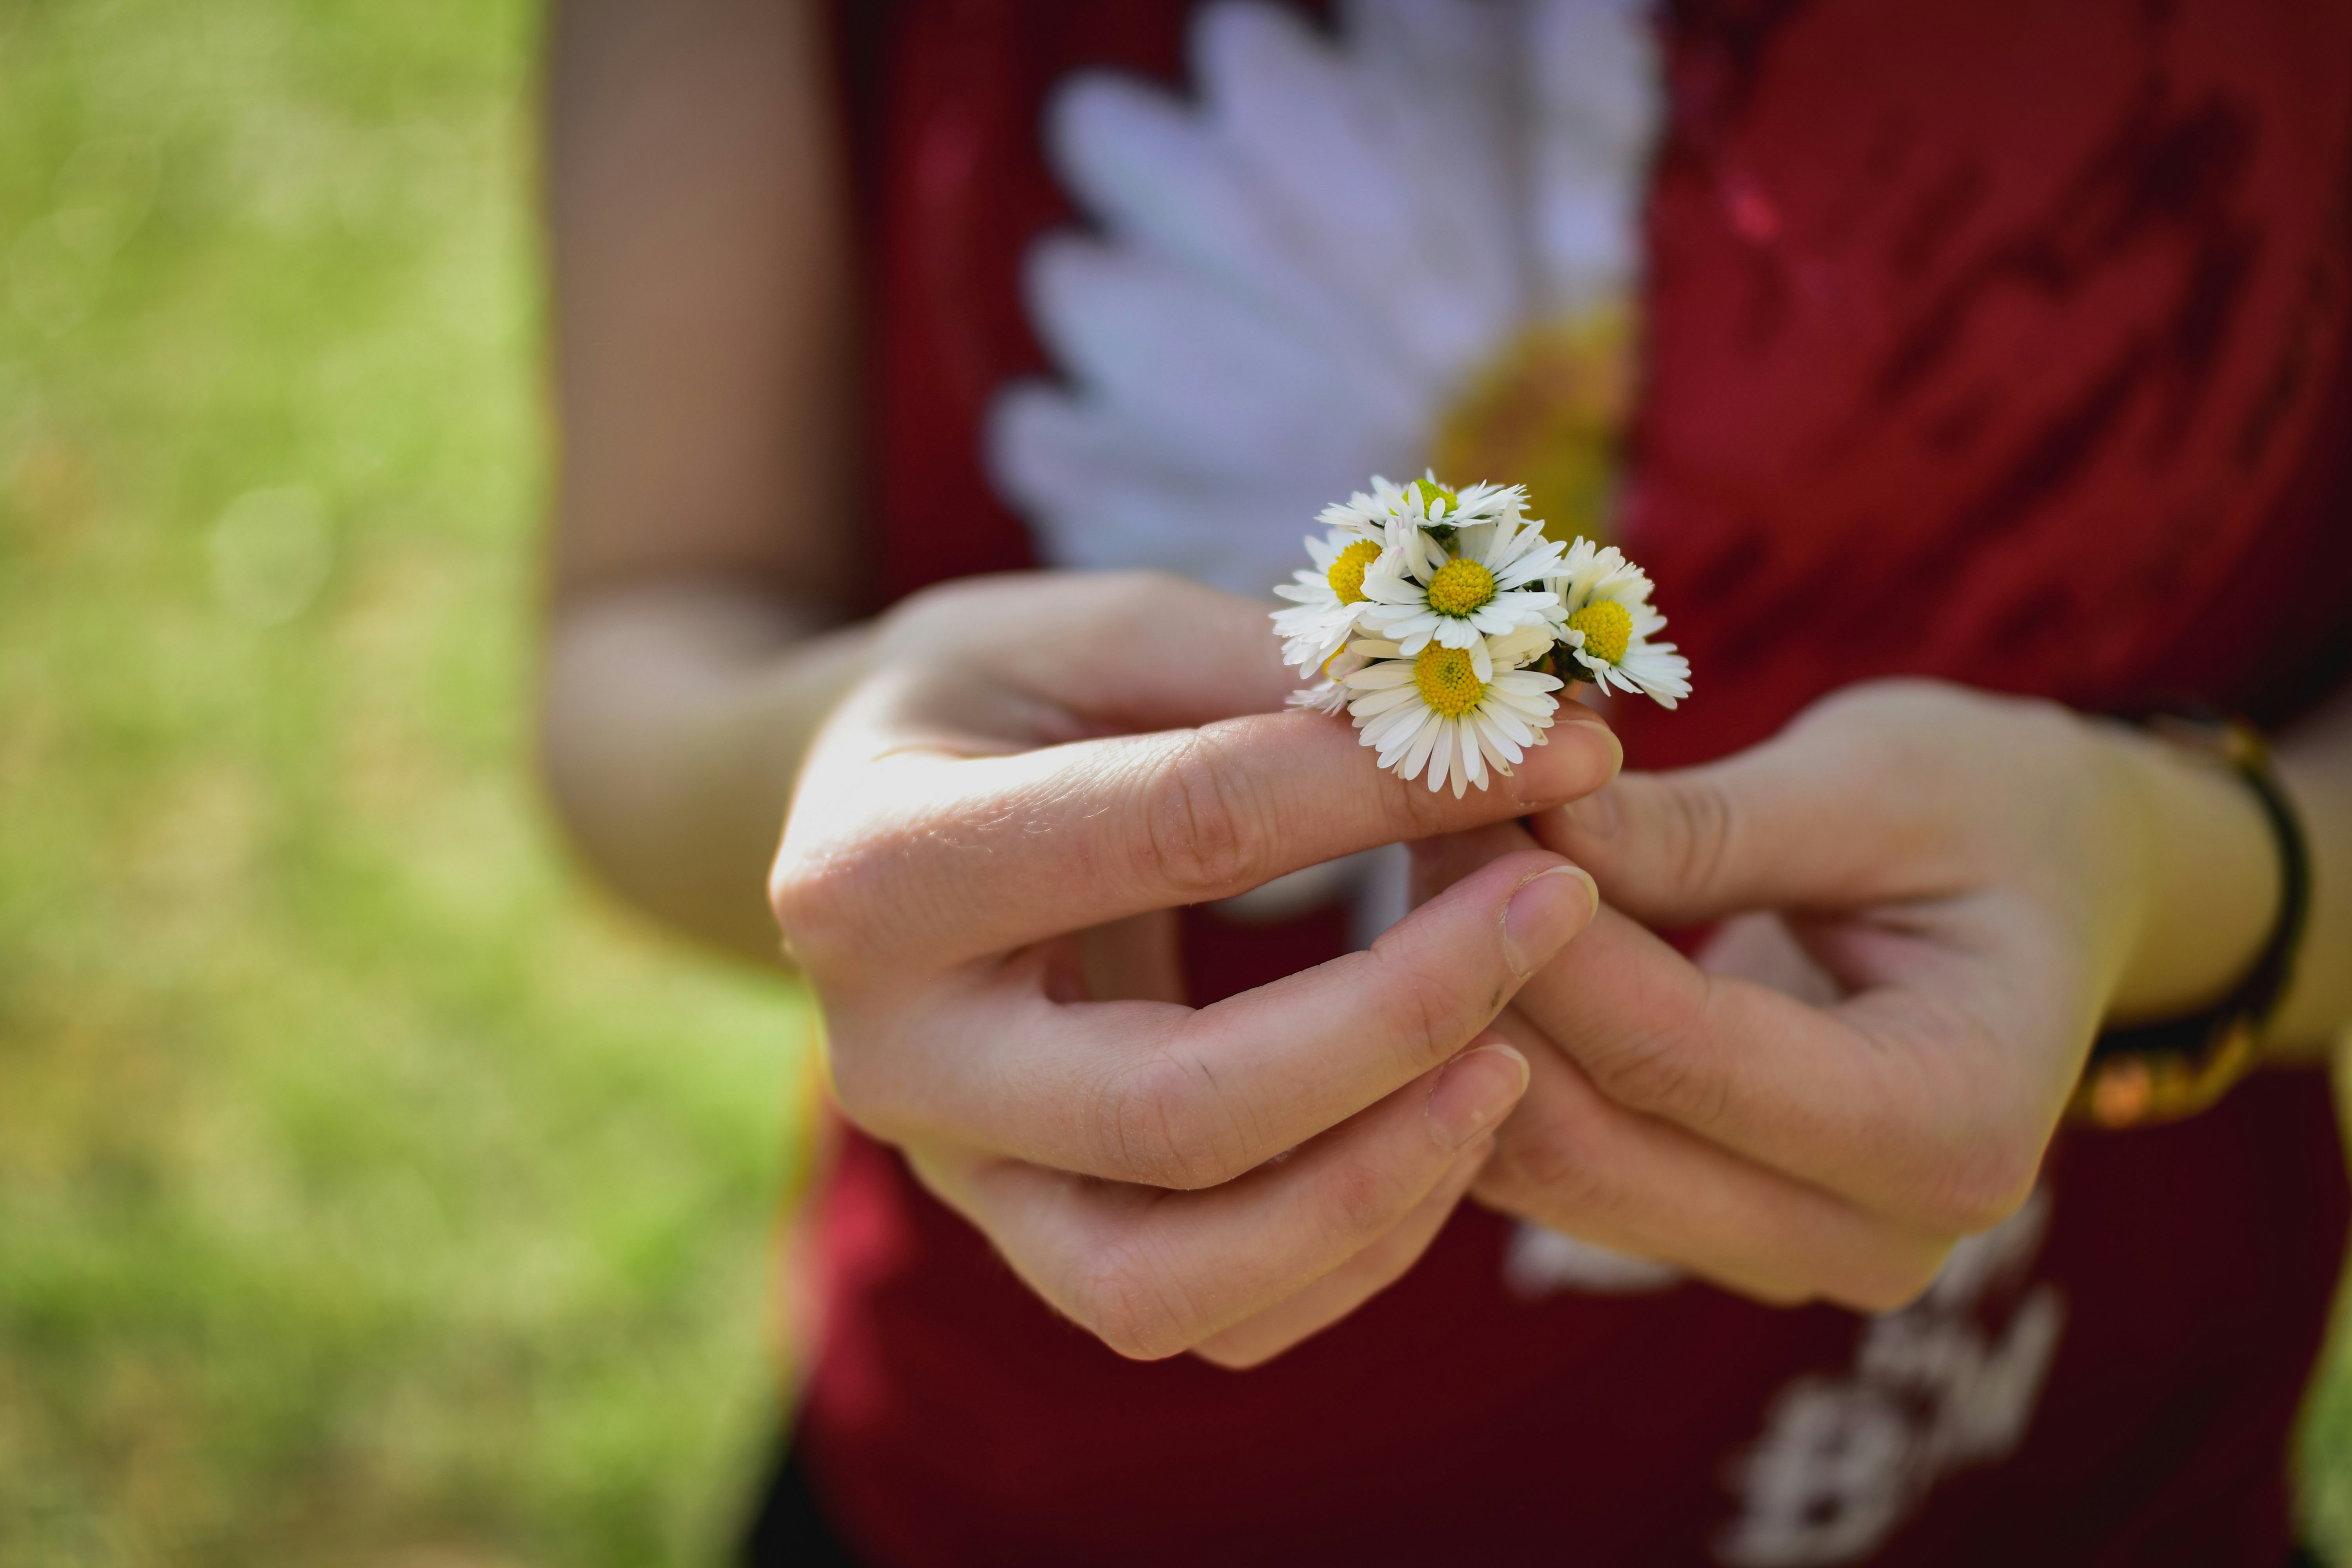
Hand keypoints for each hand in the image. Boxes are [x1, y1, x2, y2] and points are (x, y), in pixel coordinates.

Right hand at [770, 571, 1620, 1362]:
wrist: (864, 832)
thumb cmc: (992, 703)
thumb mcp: (1097, 634)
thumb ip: (1269, 672)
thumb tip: (1501, 719)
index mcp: (880, 865)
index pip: (1178, 835)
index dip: (1385, 791)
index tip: (1558, 746)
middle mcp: (897, 1057)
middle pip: (1173, 1113)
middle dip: (1399, 1021)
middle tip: (1551, 911)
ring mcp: (961, 1178)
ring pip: (1175, 1281)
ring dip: (1378, 1182)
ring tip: (1512, 1061)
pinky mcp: (1030, 1244)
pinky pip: (1205, 1316)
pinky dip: (1348, 1248)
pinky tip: (1438, 1131)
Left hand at [1417, 679, 2277, 1309]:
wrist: (2050, 891)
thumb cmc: (1990, 813)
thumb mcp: (1876, 784)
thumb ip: (1702, 829)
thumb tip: (1530, 828)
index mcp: (1953, 1130)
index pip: (1675, 1054)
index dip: (1542, 936)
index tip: (1459, 811)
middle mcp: (1870, 1238)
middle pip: (1592, 1136)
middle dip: (1480, 979)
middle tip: (1418, 822)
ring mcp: (1781, 1254)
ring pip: (1546, 1167)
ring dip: (1463, 1019)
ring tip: (1435, 858)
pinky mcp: (1706, 1232)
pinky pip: (1549, 1165)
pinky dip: (1487, 1055)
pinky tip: (1462, 937)